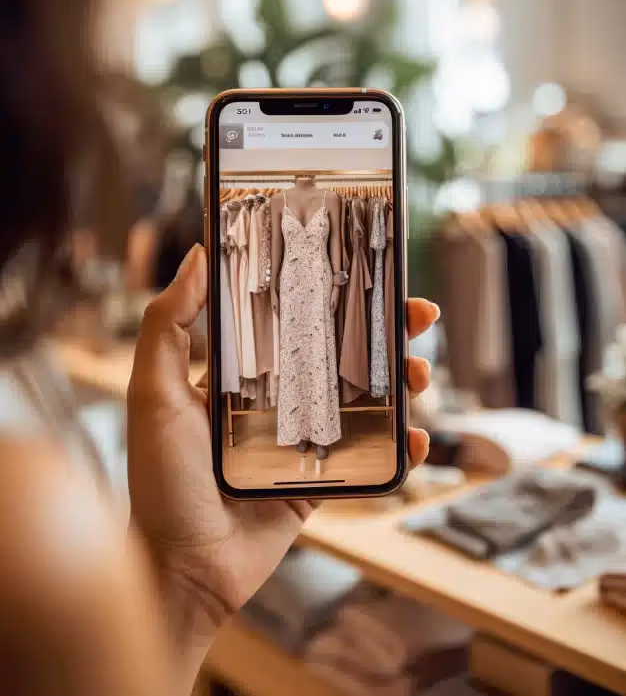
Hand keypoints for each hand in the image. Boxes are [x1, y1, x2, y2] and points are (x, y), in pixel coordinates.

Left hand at [127, 244, 438, 689]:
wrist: (185, 569)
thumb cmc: (161, 481)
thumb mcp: (153, 393)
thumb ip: (167, 324)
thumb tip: (195, 255)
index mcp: (240, 373)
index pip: (293, 318)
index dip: (330, 293)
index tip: (363, 270)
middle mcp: (276, 399)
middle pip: (342, 353)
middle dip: (383, 332)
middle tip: (416, 316)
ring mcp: (304, 438)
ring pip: (367, 399)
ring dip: (402, 381)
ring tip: (418, 375)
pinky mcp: (323, 478)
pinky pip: (372, 457)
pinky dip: (401, 446)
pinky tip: (416, 437)